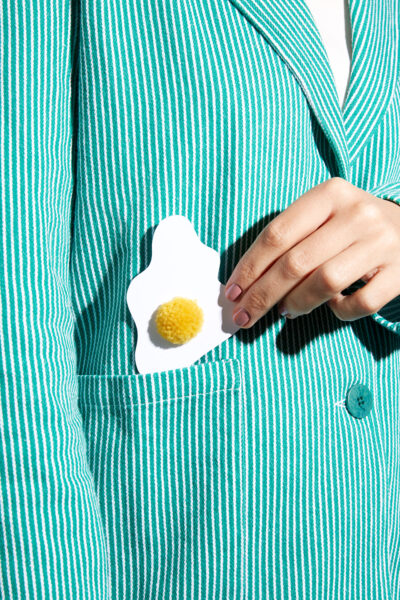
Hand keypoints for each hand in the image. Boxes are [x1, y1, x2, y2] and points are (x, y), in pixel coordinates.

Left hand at [224, 177, 399, 327]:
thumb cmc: (352, 225)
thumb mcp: (324, 215)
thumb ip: (290, 240)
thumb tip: (246, 284)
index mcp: (330, 194)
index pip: (277, 234)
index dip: (249, 267)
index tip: (231, 292)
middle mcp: (357, 214)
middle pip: (295, 263)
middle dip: (262, 294)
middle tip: (244, 315)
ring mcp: (382, 243)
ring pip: (325, 283)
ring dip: (296, 303)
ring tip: (285, 310)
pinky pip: (360, 303)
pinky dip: (339, 312)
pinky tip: (331, 305)